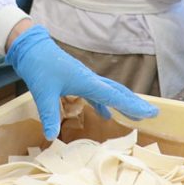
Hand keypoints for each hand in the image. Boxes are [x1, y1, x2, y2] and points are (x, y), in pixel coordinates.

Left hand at [4, 25, 158, 138]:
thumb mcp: (42, 93)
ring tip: (135, 115)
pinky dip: (104, 103)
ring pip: (109, 91)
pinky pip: (97, 93)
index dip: (132, 106)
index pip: (114, 96)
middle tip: (152, 113)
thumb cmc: (39, 66)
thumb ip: (49, 114)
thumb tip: (51, 137)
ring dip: (122, 102)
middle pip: (118, 92)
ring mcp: (85, 78)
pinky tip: (105, 114)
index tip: (150, 112)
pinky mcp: (77, 79)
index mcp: (87, 82)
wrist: (32, 48)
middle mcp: (90, 79)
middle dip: (134, 103)